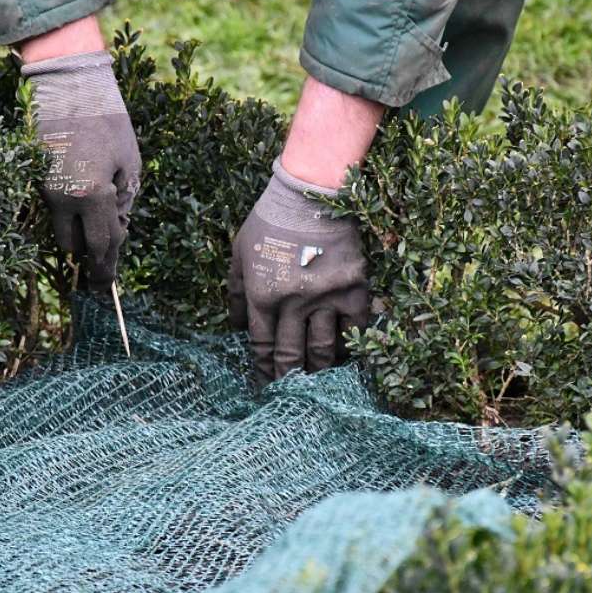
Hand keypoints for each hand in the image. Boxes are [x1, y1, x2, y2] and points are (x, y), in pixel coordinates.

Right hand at [21, 49, 140, 290]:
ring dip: (76, 235)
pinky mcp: (34, 179)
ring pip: (58, 232)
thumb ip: (124, 201)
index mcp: (92, 194)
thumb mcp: (128, 162)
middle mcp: (63, 197)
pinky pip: (52, 210)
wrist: (68, 85)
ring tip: (94, 222)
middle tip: (103, 259)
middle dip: (90, 254)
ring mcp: (43, 188)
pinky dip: (66, 214)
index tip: (107, 287)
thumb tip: (117, 231)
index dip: (107, 267)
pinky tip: (81, 200)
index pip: (102, 244)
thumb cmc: (107, 120)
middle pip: (74, 247)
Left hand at [228, 158, 369, 381]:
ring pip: (323, 350)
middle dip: (287, 381)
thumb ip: (236, 291)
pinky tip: (347, 359)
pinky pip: (355, 331)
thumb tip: (236, 327)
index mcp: (263, 296)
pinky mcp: (354, 290)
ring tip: (317, 386)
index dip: (263, 372)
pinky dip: (351, 348)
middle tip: (289, 398)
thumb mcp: (240, 252)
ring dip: (318, 372)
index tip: (265, 387)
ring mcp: (326, 299)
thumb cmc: (270, 220)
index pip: (262, 348)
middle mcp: (293, 304)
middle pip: (291, 356)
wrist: (312, 194)